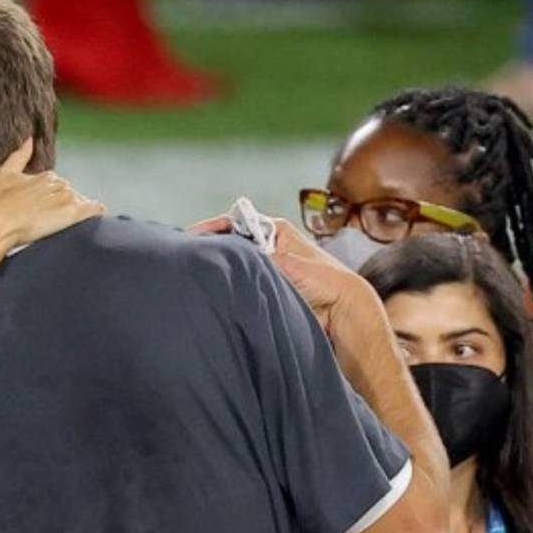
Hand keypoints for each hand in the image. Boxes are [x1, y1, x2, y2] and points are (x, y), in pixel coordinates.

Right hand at [0, 137, 103, 247]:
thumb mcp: (4, 174)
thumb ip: (19, 156)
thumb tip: (29, 138)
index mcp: (46, 176)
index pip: (57, 186)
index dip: (52, 198)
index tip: (44, 209)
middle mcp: (59, 184)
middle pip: (69, 194)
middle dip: (63, 205)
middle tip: (51, 219)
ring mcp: (67, 197)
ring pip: (81, 202)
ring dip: (76, 212)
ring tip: (65, 226)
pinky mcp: (73, 212)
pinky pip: (94, 210)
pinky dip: (97, 213)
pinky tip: (98, 218)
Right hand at [187, 211, 370, 333]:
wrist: (342, 310)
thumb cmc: (324, 281)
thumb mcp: (287, 263)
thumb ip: (257, 258)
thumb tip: (228, 258)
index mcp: (275, 230)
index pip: (235, 222)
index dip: (211, 228)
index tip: (191, 236)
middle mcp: (269, 246)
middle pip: (231, 242)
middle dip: (212, 249)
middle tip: (189, 256)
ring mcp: (266, 267)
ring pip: (235, 264)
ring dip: (220, 270)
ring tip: (198, 273)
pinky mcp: (265, 287)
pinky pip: (241, 283)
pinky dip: (229, 286)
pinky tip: (215, 290)